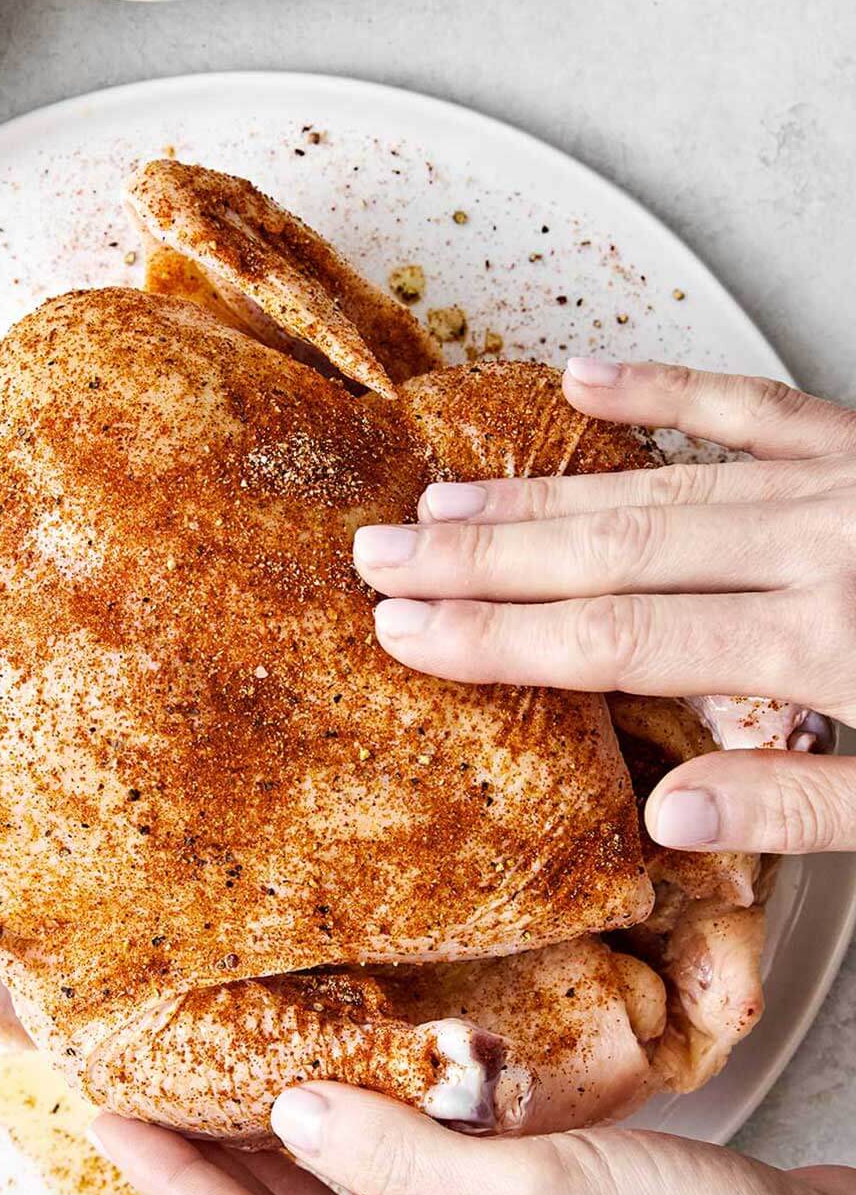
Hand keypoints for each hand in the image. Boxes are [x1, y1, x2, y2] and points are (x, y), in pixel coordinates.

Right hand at [353, 359, 855, 853]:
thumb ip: (799, 806)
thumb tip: (667, 817)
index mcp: (822, 645)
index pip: (620, 640)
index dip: (499, 637)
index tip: (407, 631)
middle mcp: (815, 548)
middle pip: (611, 552)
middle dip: (481, 557)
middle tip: (383, 554)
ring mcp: (835, 481)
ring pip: (655, 485)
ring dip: (538, 494)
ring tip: (442, 503)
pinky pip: (750, 402)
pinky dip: (664, 387)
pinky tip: (585, 377)